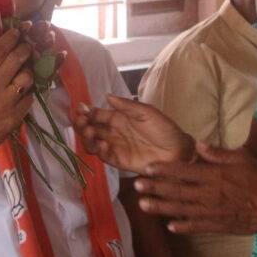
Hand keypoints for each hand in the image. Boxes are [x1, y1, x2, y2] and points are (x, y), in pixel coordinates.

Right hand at [0, 29, 34, 162]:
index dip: (10, 38)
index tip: (17, 31)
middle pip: (17, 60)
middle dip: (25, 48)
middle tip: (27, 45)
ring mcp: (7, 103)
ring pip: (27, 78)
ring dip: (29, 70)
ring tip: (26, 69)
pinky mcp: (15, 117)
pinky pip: (30, 98)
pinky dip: (29, 92)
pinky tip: (25, 91)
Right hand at [72, 94, 193, 174]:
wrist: (177, 150)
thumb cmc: (164, 128)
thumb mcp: (146, 112)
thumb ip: (126, 105)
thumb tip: (106, 95)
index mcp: (118, 118)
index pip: (96, 114)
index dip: (86, 112)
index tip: (80, 110)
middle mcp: (113, 132)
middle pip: (89, 129)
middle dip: (81, 125)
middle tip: (81, 122)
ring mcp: (114, 147)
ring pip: (92, 143)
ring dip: (87, 138)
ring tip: (90, 132)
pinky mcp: (118, 161)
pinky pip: (103, 156)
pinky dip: (99, 151)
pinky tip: (103, 145)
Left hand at [133, 142, 256, 235]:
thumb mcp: (241, 158)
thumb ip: (217, 153)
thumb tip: (198, 143)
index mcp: (214, 174)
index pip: (183, 171)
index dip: (164, 170)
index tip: (147, 168)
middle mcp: (209, 193)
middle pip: (177, 191)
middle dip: (155, 188)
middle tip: (136, 186)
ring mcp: (212, 211)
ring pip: (181, 210)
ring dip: (161, 208)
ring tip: (143, 206)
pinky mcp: (217, 225)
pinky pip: (196, 226)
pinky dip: (183, 227)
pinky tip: (169, 226)